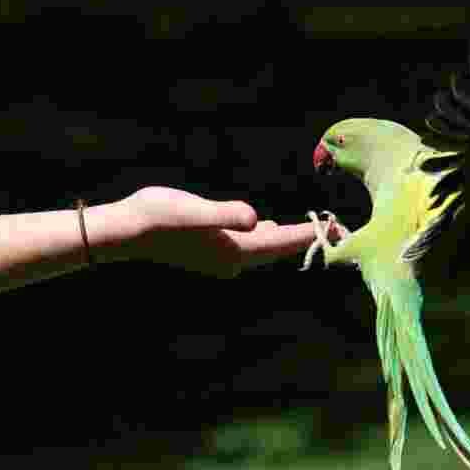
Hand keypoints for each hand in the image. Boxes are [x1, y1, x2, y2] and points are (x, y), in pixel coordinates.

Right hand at [105, 186, 319, 278]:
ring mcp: (222, 257)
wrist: (128, 232)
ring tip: (312, 227)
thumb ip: (226, 214)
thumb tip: (255, 219)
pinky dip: (266, 236)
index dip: (311, 234)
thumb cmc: (160, 216)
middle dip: (306, 237)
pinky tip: (269, 227)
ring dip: (287, 237)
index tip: (341, 227)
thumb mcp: (195, 209)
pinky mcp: (211, 249)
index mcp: (235, 250)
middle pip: (279, 248)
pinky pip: (249, 245)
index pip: (282, 242)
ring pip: (265, 248)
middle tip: (338, 226)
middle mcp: (233, 260)